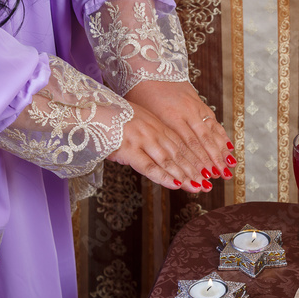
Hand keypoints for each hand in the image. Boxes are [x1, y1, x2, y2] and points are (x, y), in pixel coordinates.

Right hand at [107, 101, 222, 191]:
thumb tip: (157, 153)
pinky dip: (164, 176)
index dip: (195, 158)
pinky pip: (149, 166)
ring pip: (169, 161)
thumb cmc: (110, 117)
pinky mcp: (129, 149)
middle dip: (195, 169)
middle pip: (179, 153)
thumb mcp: (136, 122)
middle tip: (208, 183)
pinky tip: (176, 185)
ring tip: (198, 187)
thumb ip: (149, 137)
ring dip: (185, 176)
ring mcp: (142, 140)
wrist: (90, 110)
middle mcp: (153, 132)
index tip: (206, 169)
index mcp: (156, 124)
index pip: (181, 144)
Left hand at [124, 81, 235, 185]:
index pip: (187, 145)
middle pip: (202, 141)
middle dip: (213, 161)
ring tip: (229, 167)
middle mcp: (185, 112)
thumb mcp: (142, 116)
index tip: (204, 177)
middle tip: (221, 177)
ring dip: (221, 151)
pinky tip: (228, 148)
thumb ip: (155, 137)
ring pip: (211, 132)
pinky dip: (222, 136)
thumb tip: (159, 161)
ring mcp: (194, 107)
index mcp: (168, 117)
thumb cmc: (140, 93)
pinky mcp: (199, 103)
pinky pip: (213, 122)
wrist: (149, 66)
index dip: (197, 163)